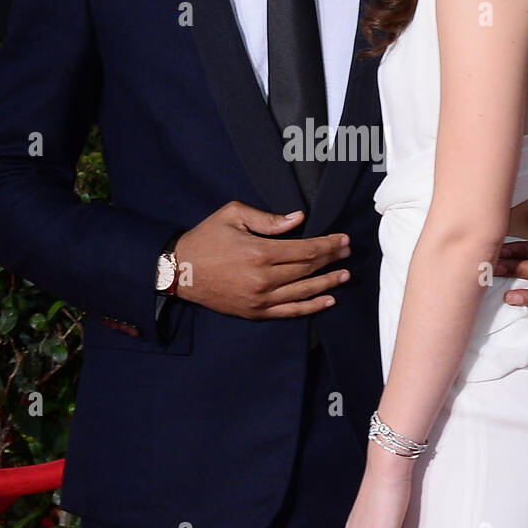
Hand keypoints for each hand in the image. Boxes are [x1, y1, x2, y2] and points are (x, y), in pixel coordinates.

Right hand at [172, 201, 350, 318]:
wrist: (180, 271)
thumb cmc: (206, 238)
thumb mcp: (233, 215)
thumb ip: (268, 219)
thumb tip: (298, 219)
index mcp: (260, 252)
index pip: (305, 249)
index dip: (327, 244)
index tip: (342, 240)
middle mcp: (263, 278)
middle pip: (308, 269)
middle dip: (331, 259)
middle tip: (347, 253)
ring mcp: (260, 299)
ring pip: (303, 292)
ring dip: (327, 283)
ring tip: (344, 275)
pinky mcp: (255, 312)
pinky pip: (289, 311)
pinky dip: (311, 307)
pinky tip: (327, 300)